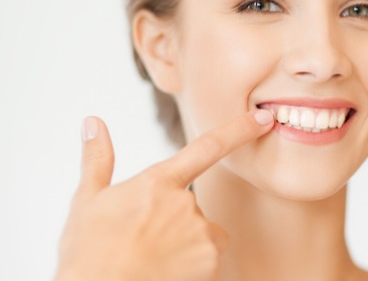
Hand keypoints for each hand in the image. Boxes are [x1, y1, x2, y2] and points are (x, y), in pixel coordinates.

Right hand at [55, 110, 273, 280]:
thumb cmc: (89, 250)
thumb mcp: (87, 199)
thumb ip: (97, 157)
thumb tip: (93, 122)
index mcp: (159, 182)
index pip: (208, 146)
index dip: (240, 130)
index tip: (263, 118)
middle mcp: (185, 203)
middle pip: (193, 205)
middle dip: (175, 218)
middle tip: (145, 237)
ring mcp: (200, 232)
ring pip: (203, 232)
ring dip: (187, 241)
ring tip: (154, 256)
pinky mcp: (209, 262)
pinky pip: (209, 257)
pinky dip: (194, 265)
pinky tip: (167, 271)